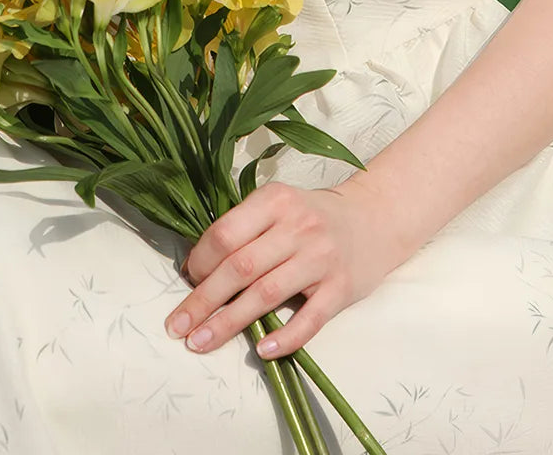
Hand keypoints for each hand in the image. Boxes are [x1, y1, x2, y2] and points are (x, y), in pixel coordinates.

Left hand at [163, 178, 405, 358]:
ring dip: (228, 323)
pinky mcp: (341, 288)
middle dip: (202, 300)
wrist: (375, 219)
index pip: (226, 234)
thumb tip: (198, 267)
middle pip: (240, 267)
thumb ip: (245, 228)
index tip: (187, 280)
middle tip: (177, 326)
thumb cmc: (313, 216)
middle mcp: (298, 226)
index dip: (200, 261)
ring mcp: (321, 258)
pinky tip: (260, 350)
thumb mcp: (279, 205)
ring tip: (201, 342)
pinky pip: (309, 319)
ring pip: (265, 294)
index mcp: (275, 201)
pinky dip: (284, 337)